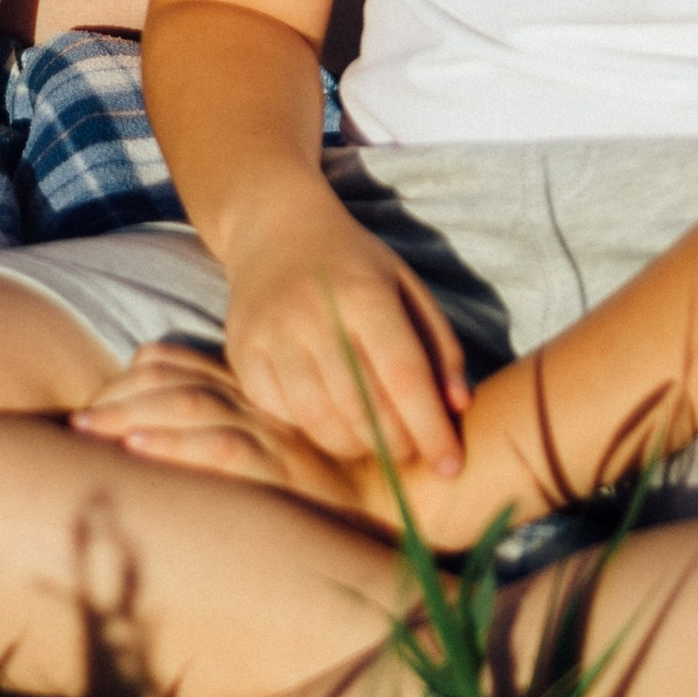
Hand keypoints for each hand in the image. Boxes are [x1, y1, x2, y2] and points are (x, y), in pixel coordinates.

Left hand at [70, 345, 367, 513]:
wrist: (395, 525)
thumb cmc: (320, 504)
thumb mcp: (261, 466)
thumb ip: (213, 445)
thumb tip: (138, 449)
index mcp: (248, 398)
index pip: (176, 366)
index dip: (127, 381)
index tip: (90, 407)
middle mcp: (259, 408)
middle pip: (175, 383)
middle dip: (119, 399)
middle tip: (75, 423)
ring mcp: (275, 435)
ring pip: (194, 407)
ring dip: (135, 417)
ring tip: (91, 433)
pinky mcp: (288, 470)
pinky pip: (226, 447)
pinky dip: (178, 446)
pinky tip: (140, 452)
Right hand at [221, 201, 472, 483]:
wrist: (276, 230)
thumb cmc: (355, 267)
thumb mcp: (408, 289)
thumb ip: (439, 347)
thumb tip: (456, 409)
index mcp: (365, 294)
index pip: (404, 377)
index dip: (430, 430)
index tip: (452, 466)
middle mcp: (314, 313)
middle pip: (361, 407)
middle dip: (395, 444)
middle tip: (409, 450)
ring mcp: (271, 333)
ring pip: (317, 420)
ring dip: (354, 445)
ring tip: (371, 439)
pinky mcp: (241, 351)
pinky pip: (278, 414)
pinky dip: (308, 429)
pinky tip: (326, 416)